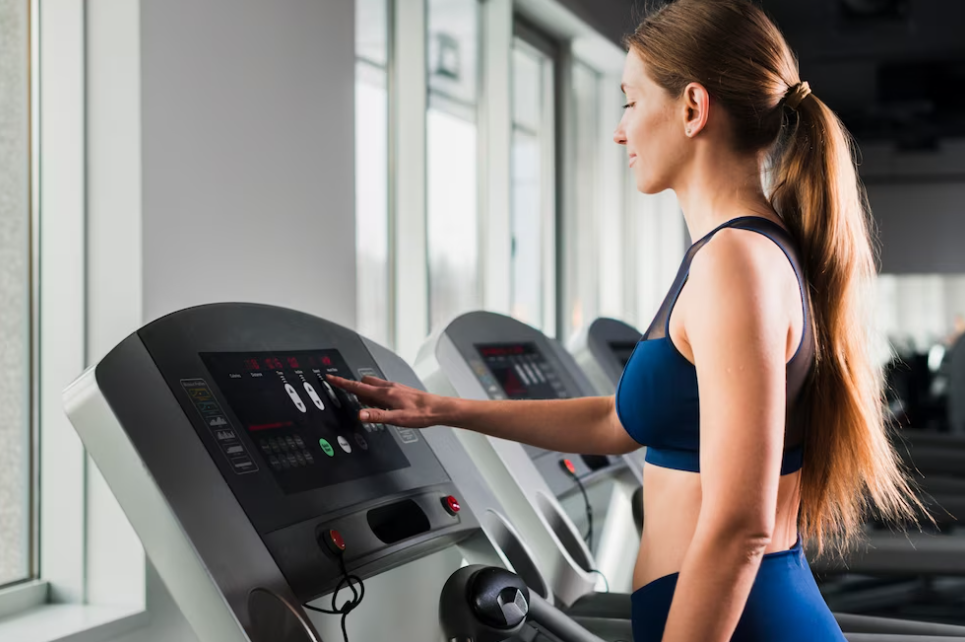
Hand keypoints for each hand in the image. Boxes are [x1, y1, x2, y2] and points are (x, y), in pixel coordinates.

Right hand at [325, 374, 453, 428]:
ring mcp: (395, 388)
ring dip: (365, 390)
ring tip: (364, 402)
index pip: (358, 387)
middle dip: (353, 386)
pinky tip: (380, 403)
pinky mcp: (400, 391)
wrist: (438, 409)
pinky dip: (375, 394)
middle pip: (364, 383)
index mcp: (385, 393)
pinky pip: (382, 389)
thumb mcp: (397, 419)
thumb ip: (377, 416)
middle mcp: (388, 387)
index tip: (330, 377)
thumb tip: (360, 415)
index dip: (342, 382)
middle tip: (345, 391)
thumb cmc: (420, 414)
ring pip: (373, 385)